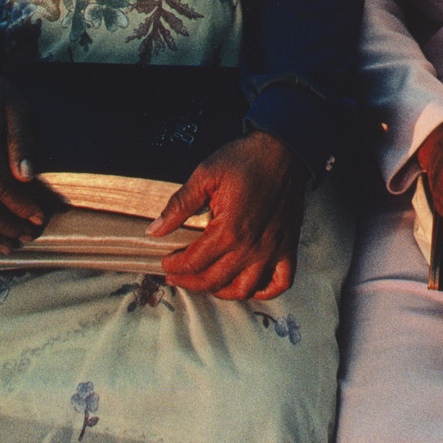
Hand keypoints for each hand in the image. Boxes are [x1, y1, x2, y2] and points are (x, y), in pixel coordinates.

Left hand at [149, 130, 307, 299]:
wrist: (283, 150)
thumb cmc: (244, 160)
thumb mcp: (205, 175)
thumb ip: (179, 205)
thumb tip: (154, 230)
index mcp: (229, 231)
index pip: (194, 262)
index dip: (174, 266)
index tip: (165, 262)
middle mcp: (251, 248)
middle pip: (214, 280)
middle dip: (189, 281)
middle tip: (177, 276)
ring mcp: (272, 251)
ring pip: (243, 290)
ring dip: (221, 292)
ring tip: (207, 283)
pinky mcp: (288, 247)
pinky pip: (279, 283)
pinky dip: (263, 291)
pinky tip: (248, 285)